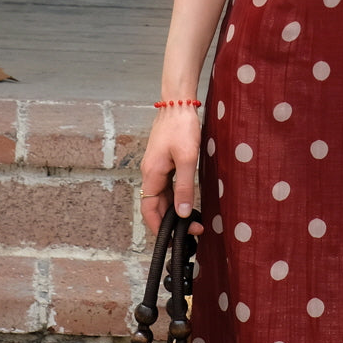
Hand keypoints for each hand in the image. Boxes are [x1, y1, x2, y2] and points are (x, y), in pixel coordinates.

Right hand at [140, 109, 203, 236]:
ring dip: (174, 210)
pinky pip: (166, 185)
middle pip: (155, 206)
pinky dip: (175, 197)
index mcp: (152, 174)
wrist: (178, 103)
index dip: (160, 228)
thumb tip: (182, 213)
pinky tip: (187, 201)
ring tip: (191, 221)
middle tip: (192, 231)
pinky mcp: (163, 161)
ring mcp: (156, 167)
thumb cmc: (182, 127)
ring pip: (161, 196)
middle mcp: (150, 173)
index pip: (150, 210)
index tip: (177, 239)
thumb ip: (185, 187)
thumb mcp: (188, 158)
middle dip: (170, 222)